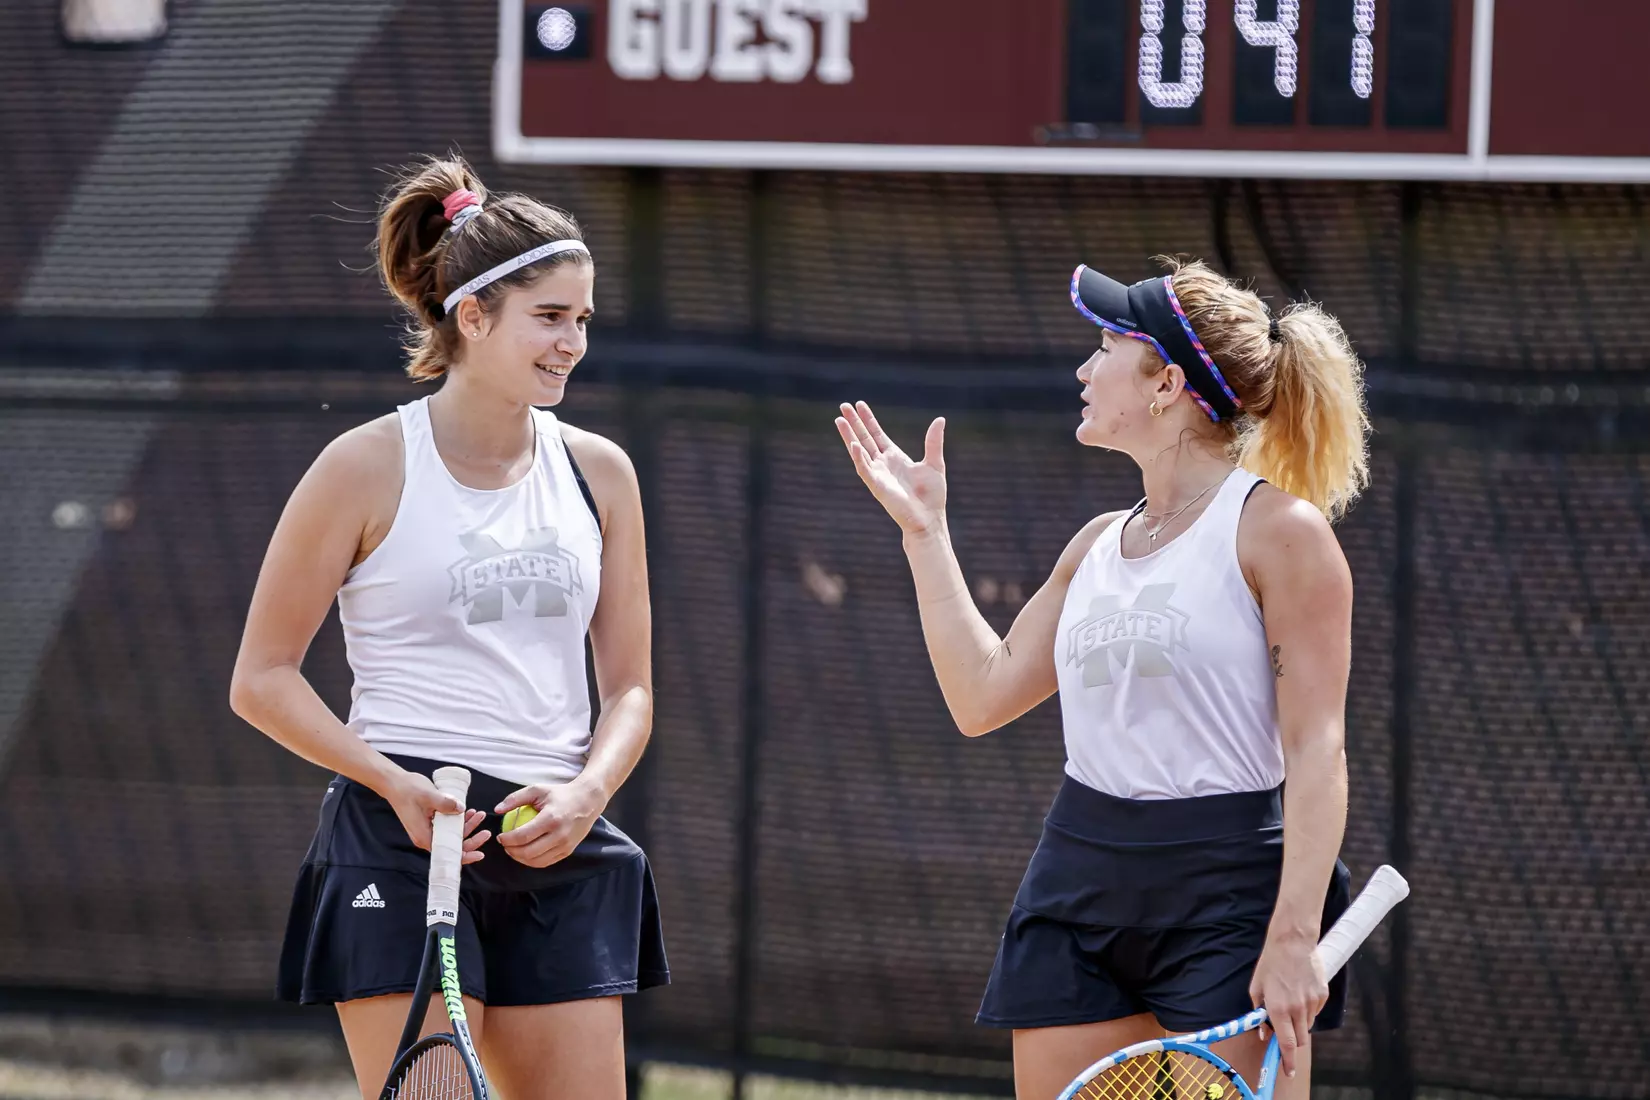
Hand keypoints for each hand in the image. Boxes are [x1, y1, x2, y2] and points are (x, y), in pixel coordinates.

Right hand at [382, 770, 490, 864]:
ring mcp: (427, 830)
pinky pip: (447, 827)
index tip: (480, 854)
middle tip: (485, 829)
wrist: (394, 783)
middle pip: (452, 845)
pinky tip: (468, 812)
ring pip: (451, 835)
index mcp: (424, 836)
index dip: (465, 855)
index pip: (448, 853)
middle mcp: (426, 837)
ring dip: (466, 826)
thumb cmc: (408, 790)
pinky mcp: (429, 823)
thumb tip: (462, 810)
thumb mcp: (429, 796)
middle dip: (471, 838)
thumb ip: (446, 804)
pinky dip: (458, 821)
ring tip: (478, 814)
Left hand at [494, 779, 606, 867]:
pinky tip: (526, 853)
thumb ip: (515, 798)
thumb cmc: (560, 794)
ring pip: (536, 861)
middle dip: (511, 851)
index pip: (522, 836)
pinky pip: (546, 862)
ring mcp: (565, 845)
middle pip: (528, 853)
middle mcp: (559, 835)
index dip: (507, 839)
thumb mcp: (538, 790)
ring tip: (514, 849)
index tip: (500, 836)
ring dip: (520, 858)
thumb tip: (497, 810)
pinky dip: (532, 861)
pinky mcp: (568, 851)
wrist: (588, 801)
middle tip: (505, 845)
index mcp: (550, 819)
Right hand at [834, 401, 947, 537]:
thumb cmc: (932, 496)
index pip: (877, 434)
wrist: (929, 519)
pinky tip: (853, 444)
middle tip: (843, 406)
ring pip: (859, 451)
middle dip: (854, 423)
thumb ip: (933, 441)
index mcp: (895, 457)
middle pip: (865, 438)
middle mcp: (883, 464)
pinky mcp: (877, 486)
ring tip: (839, 420)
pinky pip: (865, 469)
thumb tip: (940, 419)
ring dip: (849, 436)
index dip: (868, 420)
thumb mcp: (934, 463)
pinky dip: (859, 457)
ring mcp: (878, 474)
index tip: (860, 405)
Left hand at [1250, 931, 1327, 1078]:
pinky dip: (1308, 1009)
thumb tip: (1263, 1032)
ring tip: (1290, 1001)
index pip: (1286, 1044)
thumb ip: (1259, 1012)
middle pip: (1300, 1039)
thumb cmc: (1271, 963)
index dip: (1287, 1061)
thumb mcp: (1257, 987)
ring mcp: (1312, 1003)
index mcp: (1278, 1009)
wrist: (1292, 942)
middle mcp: (1297, 1009)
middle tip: (1284, 1028)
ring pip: (1308, 1025)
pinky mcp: (1322, 995)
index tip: (1288, 1072)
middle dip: (1292, 1040)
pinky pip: (1316, 1011)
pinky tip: (1301, 992)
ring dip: (1299, 1022)